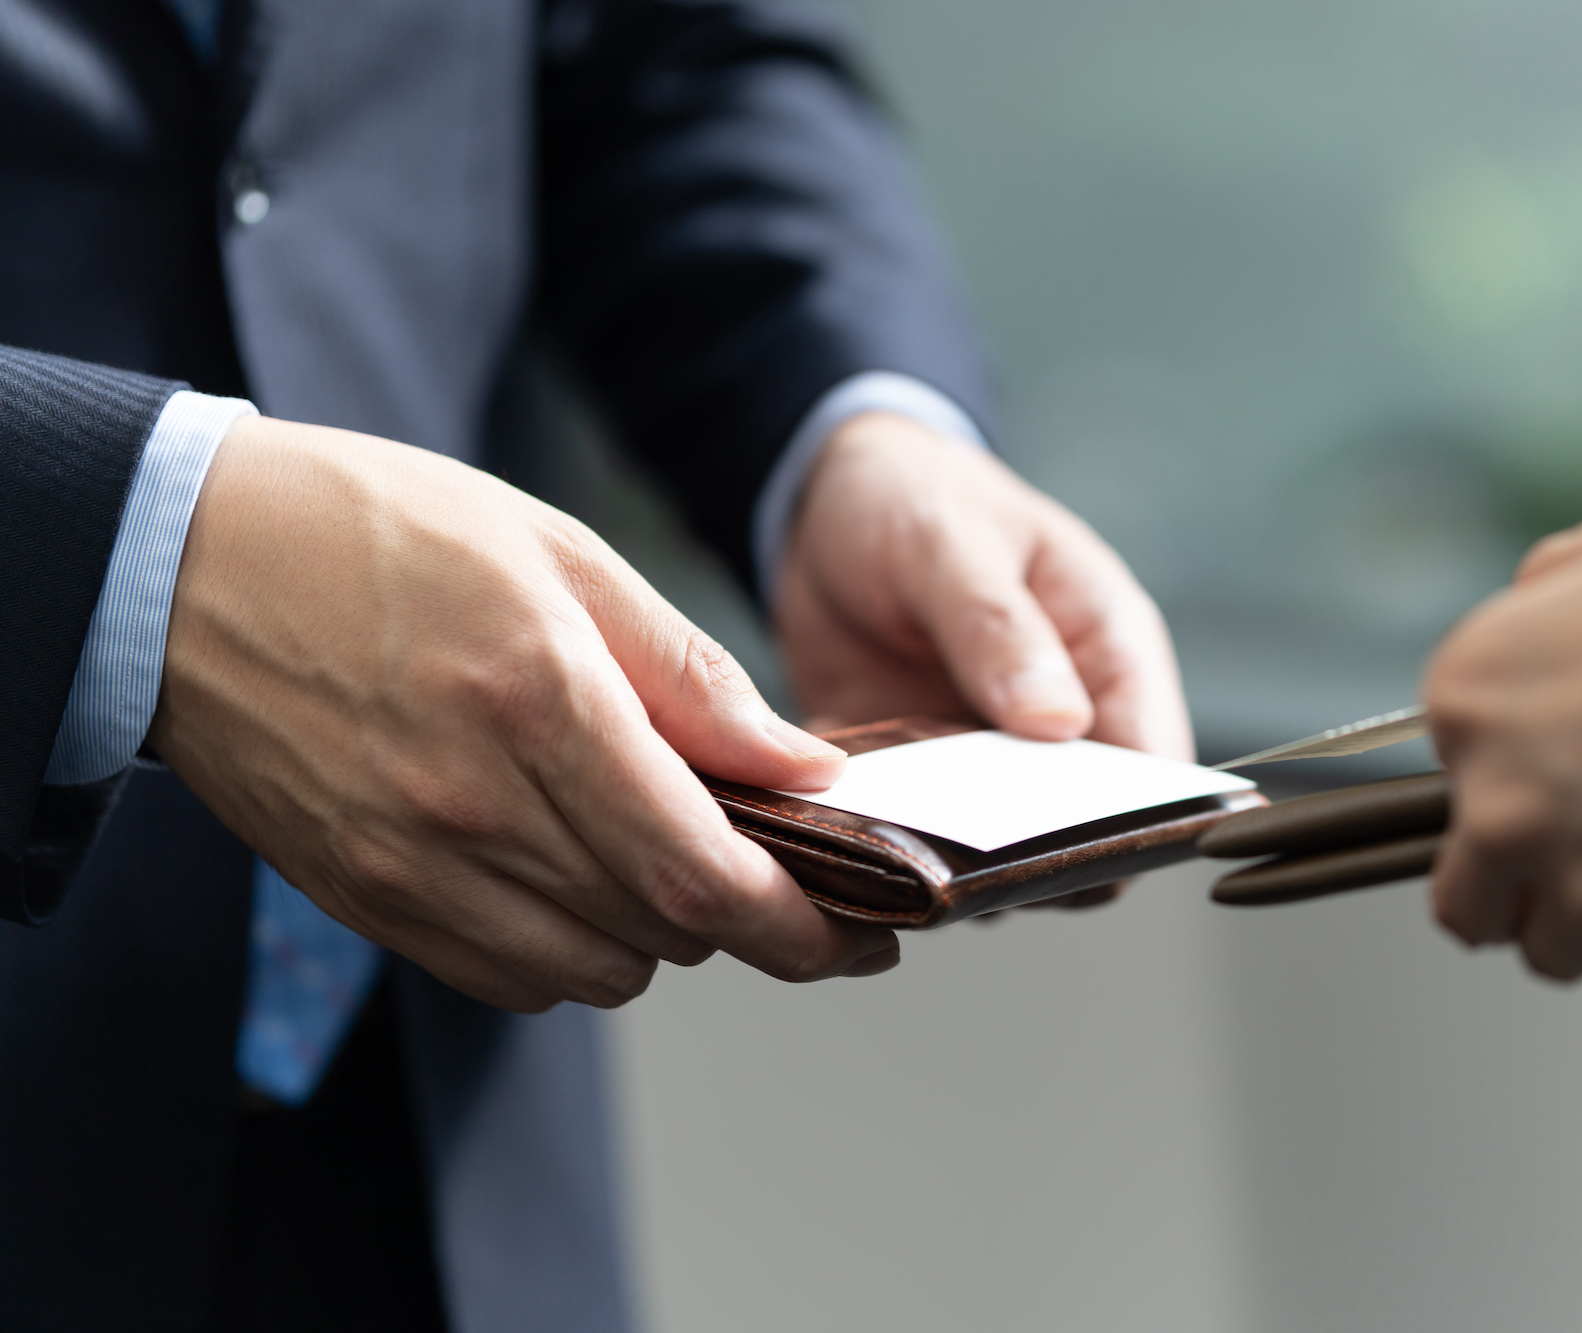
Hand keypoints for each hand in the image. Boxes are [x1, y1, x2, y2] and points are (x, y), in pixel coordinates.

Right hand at [149, 416, 899, 1012]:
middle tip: (781, 873)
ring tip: (663, 851)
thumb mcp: (558, 550)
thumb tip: (803, 765)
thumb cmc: (373, 529)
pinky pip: (508, 976)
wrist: (177, 566)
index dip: (800, 924)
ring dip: (660, 931)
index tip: (862, 931)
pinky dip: (572, 947)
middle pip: (663, 933)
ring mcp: (410, 867)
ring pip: (594, 970)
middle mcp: (473, 806)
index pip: (701, 873)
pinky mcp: (365, 899)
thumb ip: (689, 674)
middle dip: (748, 919)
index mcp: (539, 700)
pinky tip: (575, 871)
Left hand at [773, 414, 1192, 905]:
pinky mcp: (918, 781)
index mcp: (1108, 652)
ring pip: (998, 849)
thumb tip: (1060, 723)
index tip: (1076, 854)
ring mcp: (988, 759)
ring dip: (955, 860)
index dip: (1131, 821)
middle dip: (1035, 855)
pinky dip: (888, 851)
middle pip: (1081, 828)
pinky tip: (851, 850)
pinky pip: (914, 840)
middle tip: (970, 861)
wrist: (823, 502)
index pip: (1153, 766)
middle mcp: (1061, 722)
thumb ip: (999, 627)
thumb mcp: (953, 542)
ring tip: (903, 860)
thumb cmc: (918, 498)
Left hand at [1422, 445, 1581, 979]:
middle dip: (1512, 877)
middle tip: (1580, 837)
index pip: (1444, 766)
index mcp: (1475, 693)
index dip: (1505, 760)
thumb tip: (1543, 604)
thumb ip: (1564, 585)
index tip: (1550, 754)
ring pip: (1555, 947)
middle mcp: (1507, 801)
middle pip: (1468, 898)